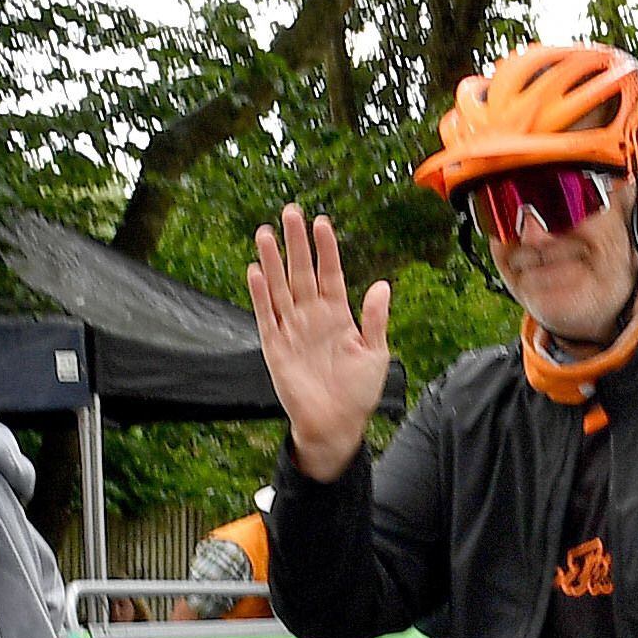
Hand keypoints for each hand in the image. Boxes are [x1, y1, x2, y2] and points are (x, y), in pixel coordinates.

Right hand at [247, 207, 394, 484]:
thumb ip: (375, 320)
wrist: (336, 425)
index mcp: (338, 315)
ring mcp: (292, 329)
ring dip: (273, 261)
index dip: (326, 249)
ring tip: (266, 232)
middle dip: (296, 243)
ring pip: (280, 287)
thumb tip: (382, 285)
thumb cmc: (358, 392)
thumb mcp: (375, 354)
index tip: (322, 222)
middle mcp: (312, 316)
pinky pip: (266, 315)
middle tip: (290, 211)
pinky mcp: (275, 346)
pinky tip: (255, 271)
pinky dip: (260, 294)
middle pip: (301, 272)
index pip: (330, 273)